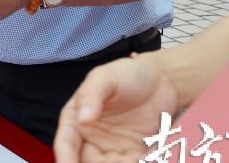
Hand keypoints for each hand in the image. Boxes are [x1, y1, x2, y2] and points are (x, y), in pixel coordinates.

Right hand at [55, 55, 177, 161]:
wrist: (162, 80)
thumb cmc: (128, 73)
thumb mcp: (104, 78)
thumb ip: (91, 95)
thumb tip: (82, 119)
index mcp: (76, 118)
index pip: (66, 143)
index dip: (66, 157)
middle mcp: (90, 136)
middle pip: (85, 160)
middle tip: (115, 158)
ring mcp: (111, 147)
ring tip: (132, 157)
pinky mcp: (133, 154)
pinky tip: (144, 158)